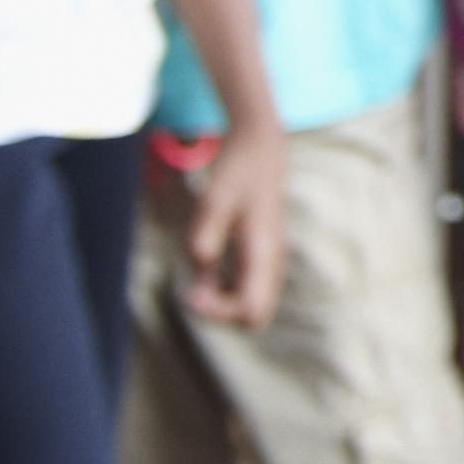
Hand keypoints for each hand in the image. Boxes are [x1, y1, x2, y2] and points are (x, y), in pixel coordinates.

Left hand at [170, 128, 292, 327]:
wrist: (260, 147)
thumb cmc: (237, 171)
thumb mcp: (213, 201)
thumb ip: (204, 238)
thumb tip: (198, 276)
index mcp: (264, 253)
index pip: (251, 311)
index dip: (219, 311)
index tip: (191, 293)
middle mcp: (271, 262)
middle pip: (255, 316)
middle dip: (220, 311)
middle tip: (192, 289)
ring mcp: (269, 260)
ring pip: (252, 304)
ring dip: (222, 299)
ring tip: (197, 274)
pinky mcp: (261, 255)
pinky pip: (247, 287)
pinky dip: (224, 287)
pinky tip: (206, 265)